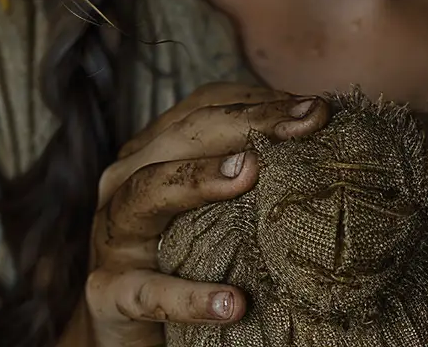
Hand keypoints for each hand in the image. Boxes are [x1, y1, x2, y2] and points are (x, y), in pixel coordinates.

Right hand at [63, 81, 329, 346]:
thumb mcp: (214, 205)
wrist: (125, 329)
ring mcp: (112, 236)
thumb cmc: (181, 254)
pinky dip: (187, 297)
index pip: (205, 108)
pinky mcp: (108, 295)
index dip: (258, 103)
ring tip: (251, 174)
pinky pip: (146, 292)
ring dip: (198, 178)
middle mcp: (126, 182)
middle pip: (182, 136)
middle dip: (245, 124)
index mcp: (152, 151)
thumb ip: (250, 166)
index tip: (316, 109)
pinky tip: (233, 303)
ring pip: (147, 191)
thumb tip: (319, 130)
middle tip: (304, 123)